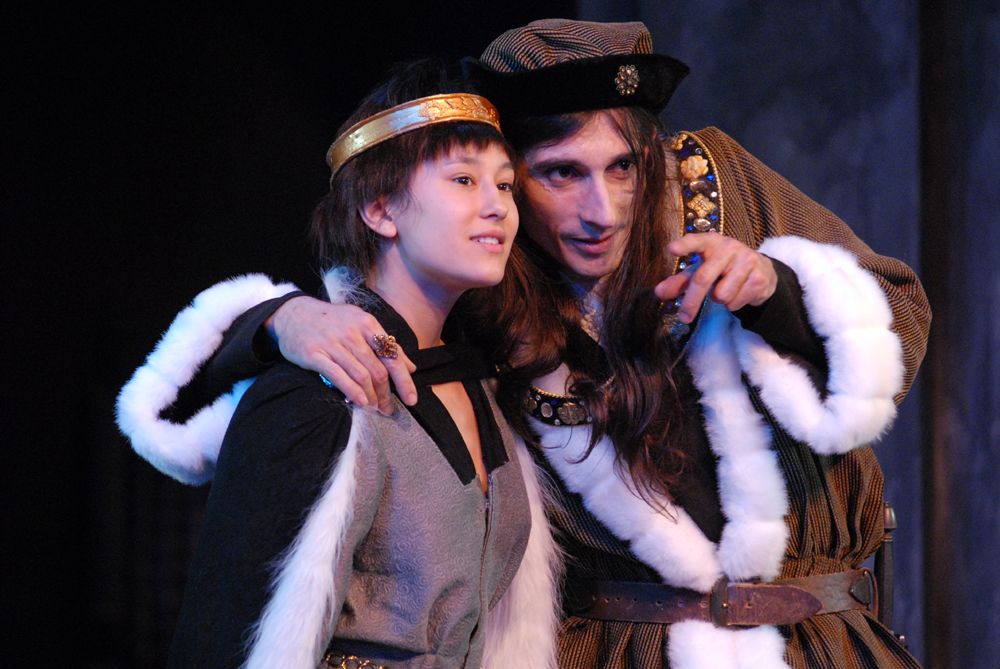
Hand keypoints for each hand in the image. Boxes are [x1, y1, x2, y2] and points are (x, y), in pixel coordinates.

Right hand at [266, 296, 416, 411]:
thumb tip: (410, 366)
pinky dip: (353, 392)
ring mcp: (333, 344)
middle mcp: (352, 333)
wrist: (293, 313)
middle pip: (378, 370)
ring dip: (372, 397)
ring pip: (361, 376)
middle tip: (389, 410)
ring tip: (375, 409)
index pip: (392, 355)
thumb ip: (385, 344)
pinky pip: (339, 377)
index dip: (404, 380)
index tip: (411, 398)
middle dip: (387, 394)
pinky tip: (361, 403)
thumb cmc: (331, 321)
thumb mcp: (360, 323)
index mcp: (367, 324)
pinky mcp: (315, 355)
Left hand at [654, 233, 776, 322]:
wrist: (761, 271)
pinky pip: (735, 302)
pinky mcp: (758, 277)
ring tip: (724, 290)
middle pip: (703, 279)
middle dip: (691, 302)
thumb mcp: (700, 271)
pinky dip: (733, 304)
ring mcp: (746, 261)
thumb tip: (659, 292)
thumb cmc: (722, 269)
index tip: (671, 248)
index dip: (685, 245)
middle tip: (683, 317)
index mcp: (711, 242)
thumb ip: (680, 281)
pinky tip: (739, 293)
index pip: (697, 241)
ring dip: (718, 300)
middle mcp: (729, 247)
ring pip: (721, 295)